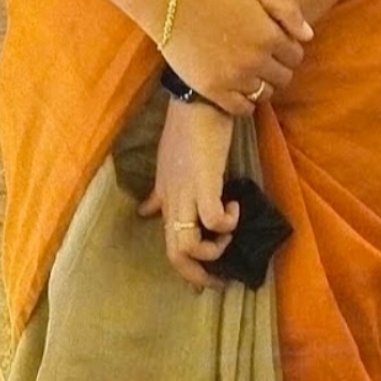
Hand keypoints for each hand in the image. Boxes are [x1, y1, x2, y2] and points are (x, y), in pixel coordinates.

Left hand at [139, 100, 237, 290]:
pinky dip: (226, 222)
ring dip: (214, 250)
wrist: (197, 102)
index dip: (186, 270)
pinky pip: (213, 219)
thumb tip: (146, 212)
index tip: (206, 278)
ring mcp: (187, 195)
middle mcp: (173, 203)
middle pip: (176, 255)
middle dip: (200, 274)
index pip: (169, 247)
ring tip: (229, 231)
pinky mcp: (205, 184)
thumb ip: (157, 194)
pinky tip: (234, 206)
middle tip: (221, 278)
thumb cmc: (185, 133)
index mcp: (166, 202)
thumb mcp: (164, 169)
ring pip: (189, 245)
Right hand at [167, 0, 312, 117]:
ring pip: (266, 94)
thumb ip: (288, 10)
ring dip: (262, 84)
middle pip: (284, 77)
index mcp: (269, 36)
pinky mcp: (214, 91)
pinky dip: (246, 103)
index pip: (296, 55)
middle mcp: (255, 61)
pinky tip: (238, 88)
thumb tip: (308, 37)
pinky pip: (243, 109)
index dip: (287, 49)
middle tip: (260, 57)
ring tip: (247, 71)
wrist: (170, 4)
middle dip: (277, 67)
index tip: (273, 43)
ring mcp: (234, 78)